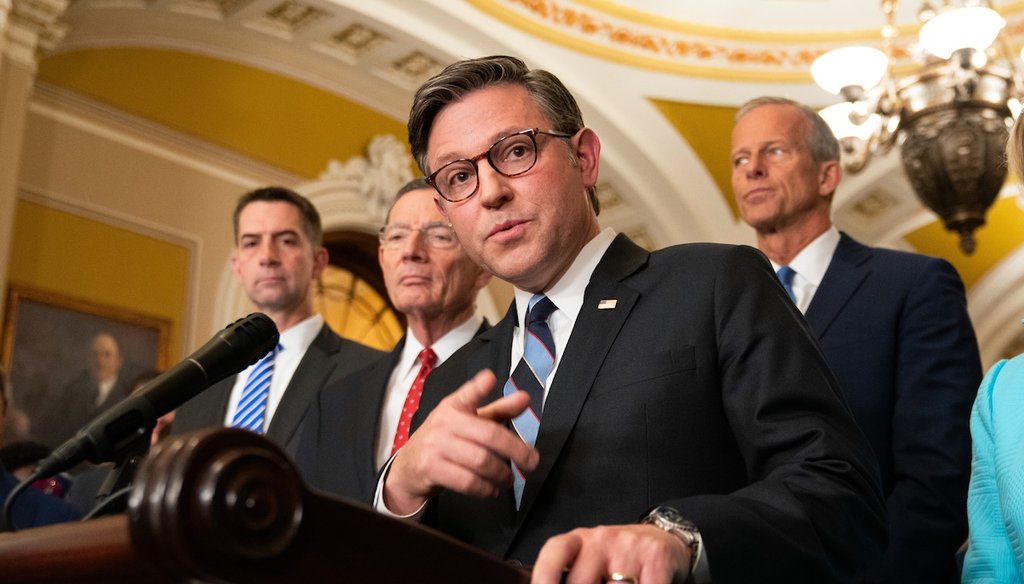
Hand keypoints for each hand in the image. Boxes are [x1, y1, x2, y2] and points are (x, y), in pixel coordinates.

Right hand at [382, 369, 539, 513]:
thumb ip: (498, 411)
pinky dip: (486, 489)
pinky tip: (492, 490)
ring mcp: (435, 446)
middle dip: (516, 450)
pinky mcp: (431, 469)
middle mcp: (443, 422)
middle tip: (532, 461)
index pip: (467, 394)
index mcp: (454, 406)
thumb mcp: (468, 421)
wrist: (407, 467)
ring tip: (508, 479)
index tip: (490, 378)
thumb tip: (525, 398)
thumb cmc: (445, 441)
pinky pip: (467, 482)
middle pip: (488, 435)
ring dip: (501, 474)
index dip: (478, 386)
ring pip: (480, 461)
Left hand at [532, 524, 691, 583]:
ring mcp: (630, 548)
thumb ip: (574, 575)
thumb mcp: (592, 559)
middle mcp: (602, 539)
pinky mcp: (656, 558)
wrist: (662, 539)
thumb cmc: (619, 556)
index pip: (556, 552)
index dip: (545, 574)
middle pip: (581, 582)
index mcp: (580, 540)